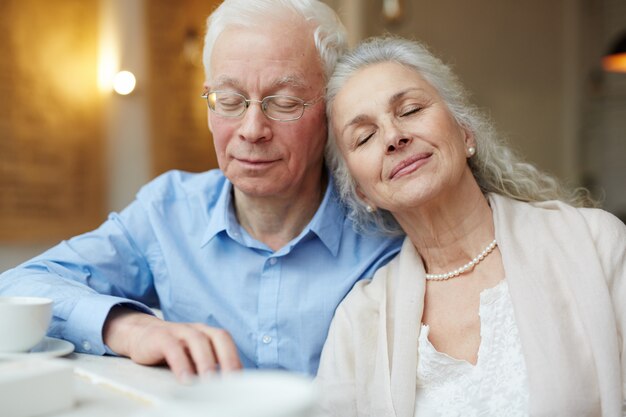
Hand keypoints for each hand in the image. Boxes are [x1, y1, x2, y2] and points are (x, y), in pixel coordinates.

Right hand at [103, 306, 242, 380]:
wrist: (141, 335)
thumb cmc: (174, 350)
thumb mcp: (193, 357)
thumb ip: (208, 366)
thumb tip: (228, 387)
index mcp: (208, 333)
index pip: (227, 343)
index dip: (235, 359)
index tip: (240, 380)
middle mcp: (197, 329)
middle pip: (218, 338)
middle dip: (227, 358)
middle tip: (231, 381)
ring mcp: (179, 330)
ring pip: (197, 341)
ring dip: (206, 362)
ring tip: (210, 382)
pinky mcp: (160, 336)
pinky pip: (173, 348)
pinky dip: (181, 363)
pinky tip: (185, 379)